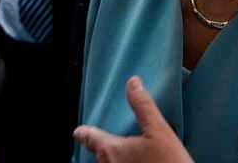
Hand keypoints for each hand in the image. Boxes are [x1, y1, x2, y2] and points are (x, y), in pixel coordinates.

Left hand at [74, 76, 193, 162]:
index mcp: (112, 151)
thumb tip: (132, 82)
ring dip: (111, 159)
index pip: (91, 138)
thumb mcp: (160, 132)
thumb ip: (143, 107)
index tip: (78, 132)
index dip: (84, 133)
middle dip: (100, 148)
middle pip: (99, 155)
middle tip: (98, 141)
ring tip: (118, 153)